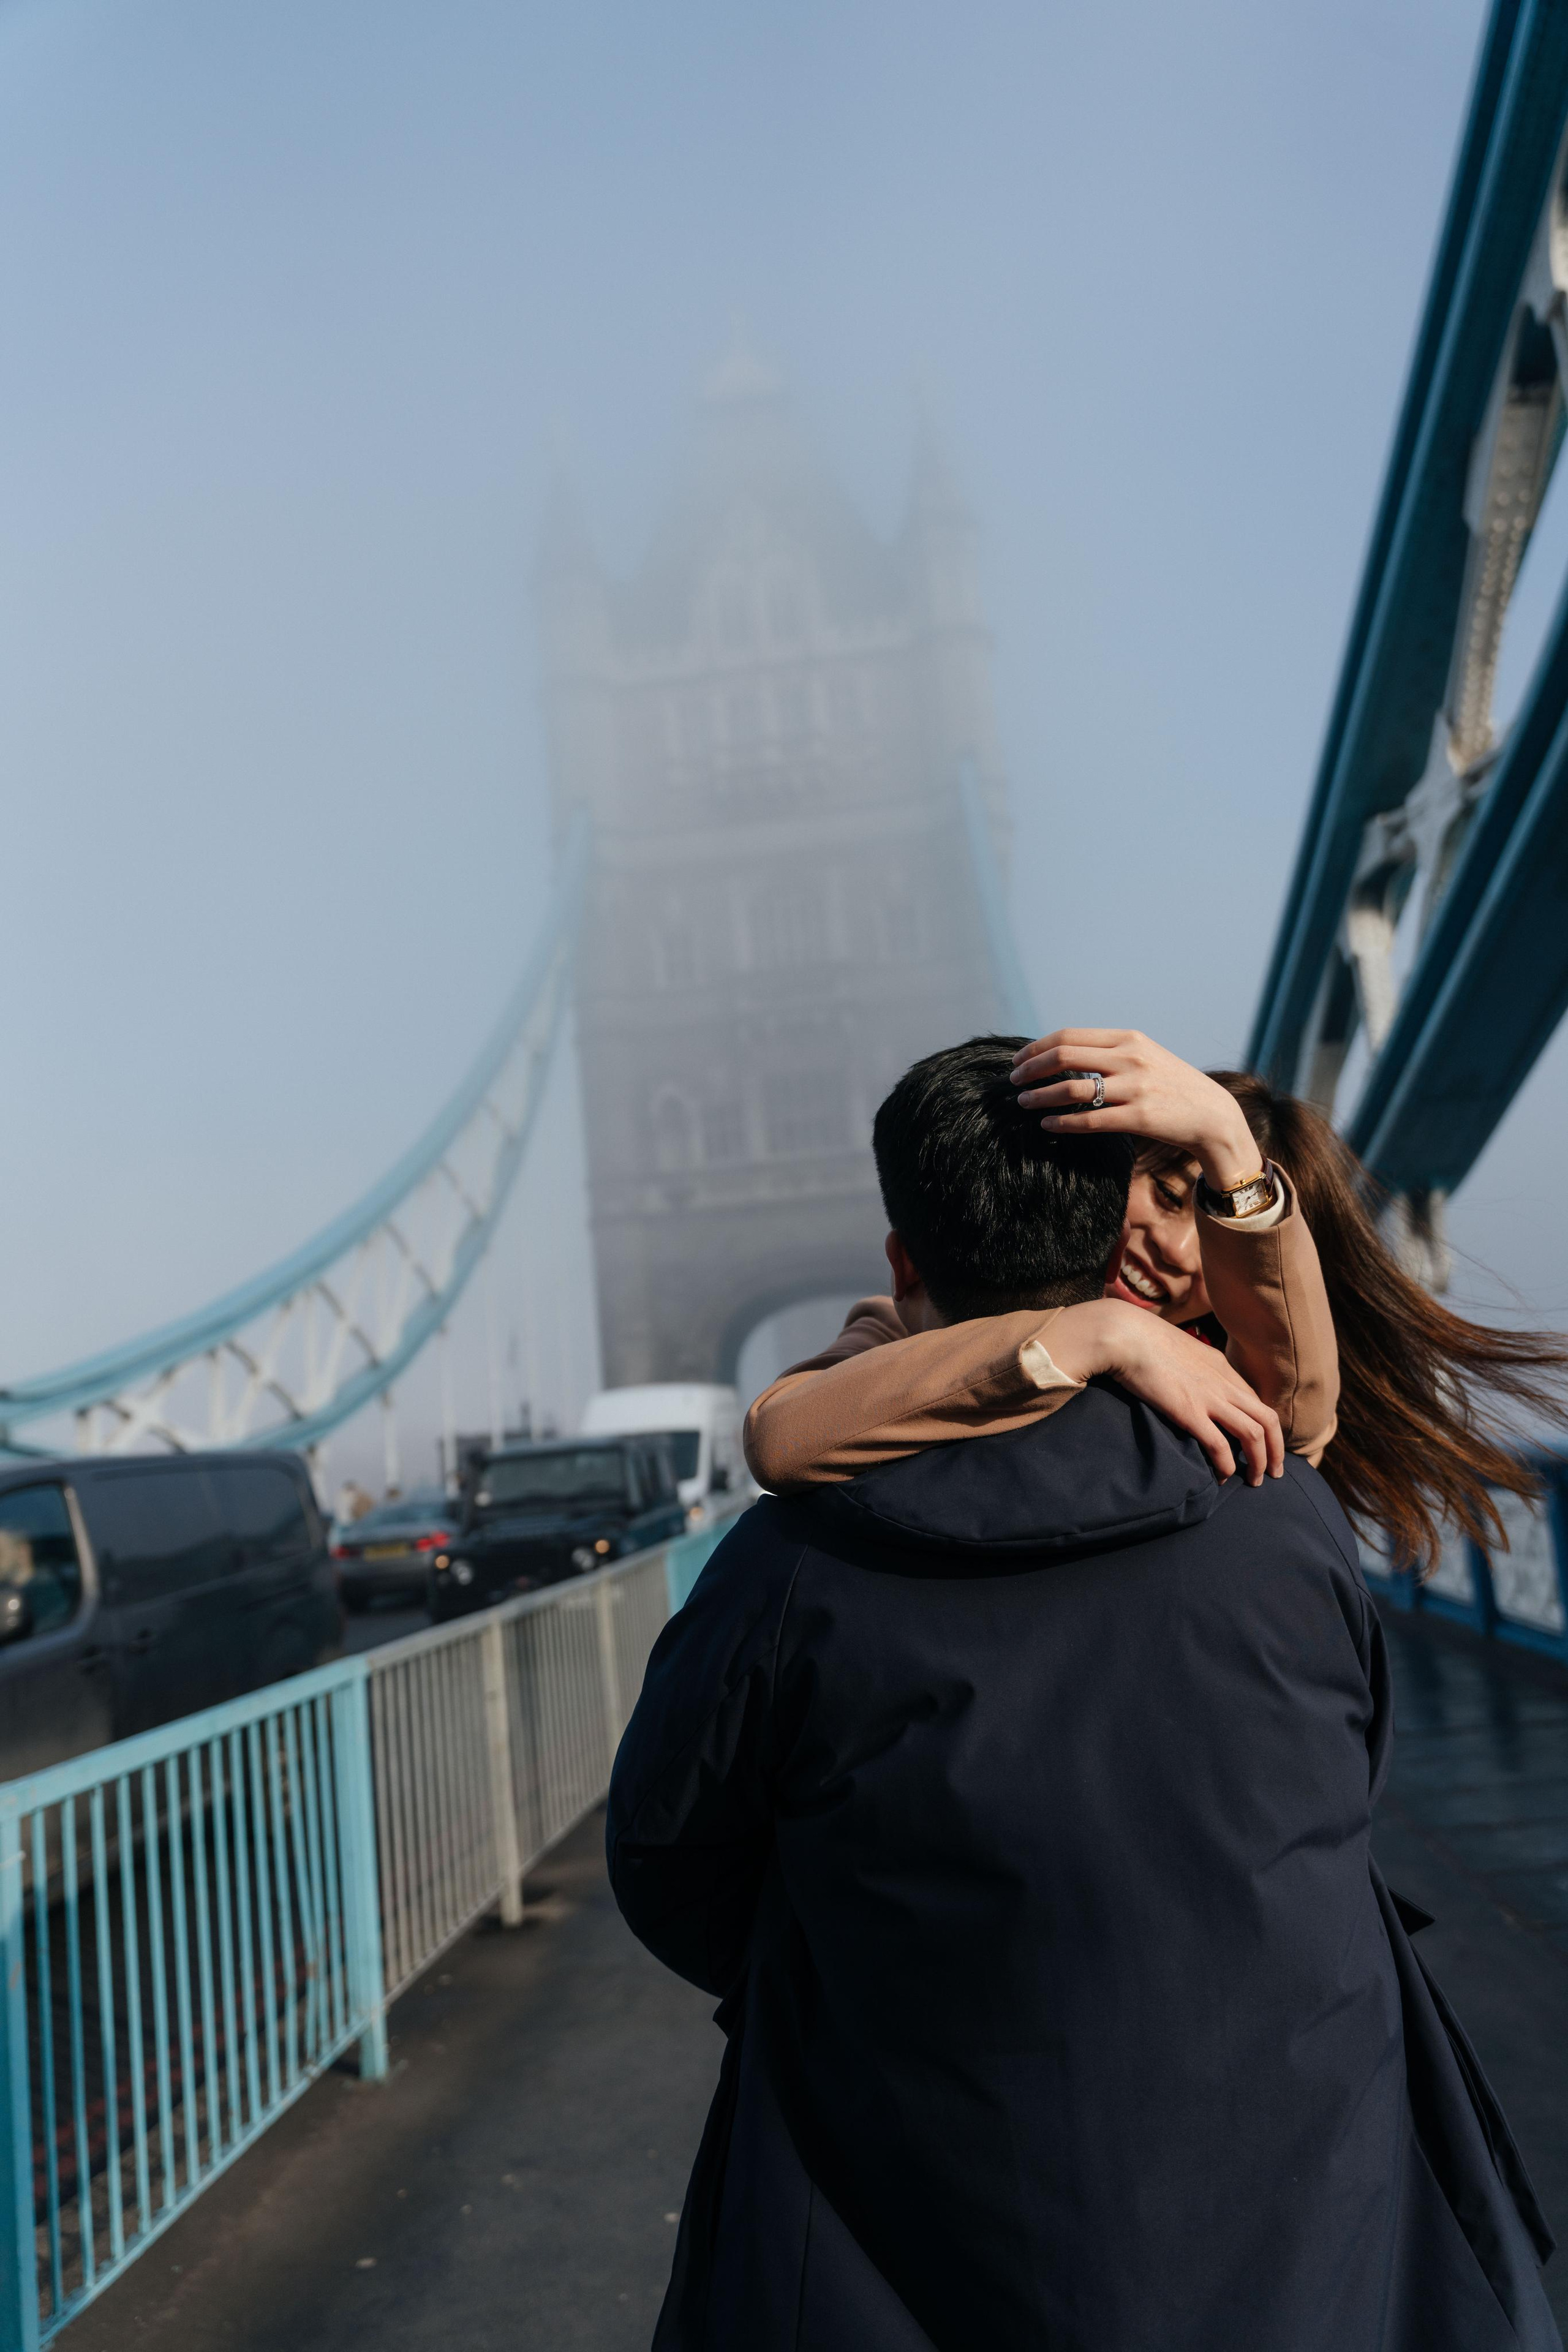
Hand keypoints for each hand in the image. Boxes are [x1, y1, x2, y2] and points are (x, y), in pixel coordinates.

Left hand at [1011, 1029, 1259, 1190]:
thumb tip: (1063, 1053)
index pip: (1069, 1036)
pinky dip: (1062, 1122)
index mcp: (1128, 1039)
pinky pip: (1089, 1120)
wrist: (1212, 1115)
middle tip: (1013, 1082)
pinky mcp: (1139, 1117)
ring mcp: (1135, 1088)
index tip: (1018, 1060)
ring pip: (1071, 1089)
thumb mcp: (1144, 1056)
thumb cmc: (1171, 1086)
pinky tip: (1048, 1125)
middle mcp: (1130, 1058)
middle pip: (1063, 1056)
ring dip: (1040, 1097)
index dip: (1036, 1048)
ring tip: (1024, 1104)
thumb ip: (1110, 1052)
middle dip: (1030, 1069)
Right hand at [1046, 1300, 1283, 1485]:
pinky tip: (1221, 1477)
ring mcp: (1209, 1397)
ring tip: (1254, 1482)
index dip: (1265, 1427)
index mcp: (1221, 1366)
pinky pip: (1219, 1445)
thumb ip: (1192, 1367)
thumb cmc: (1142, 1339)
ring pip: (1253, 1434)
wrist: (1125, 1334)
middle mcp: (1224, 1383)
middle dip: (1276, 1450)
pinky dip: (1226, 1465)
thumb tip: (1187, 1381)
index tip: (1263, 1446)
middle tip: (1273, 1472)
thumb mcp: (1179, 1349)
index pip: (1256, 1401)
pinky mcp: (1190, 1412)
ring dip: (1258, 1462)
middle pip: (1267, 1420)